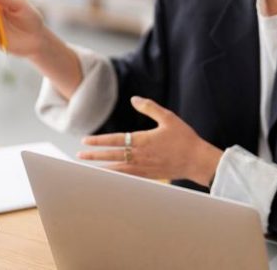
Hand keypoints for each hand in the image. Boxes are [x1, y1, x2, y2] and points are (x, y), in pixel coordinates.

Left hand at [78, 97, 222, 186]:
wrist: (197, 161)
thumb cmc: (184, 138)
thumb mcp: (168, 117)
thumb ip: (149, 107)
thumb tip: (134, 99)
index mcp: (143, 140)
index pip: (115, 140)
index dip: (99, 141)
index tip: (85, 140)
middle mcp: (140, 155)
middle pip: (112, 156)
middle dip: (94, 156)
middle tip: (80, 155)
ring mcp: (144, 167)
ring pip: (117, 169)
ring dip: (102, 167)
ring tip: (89, 168)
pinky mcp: (149, 175)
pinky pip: (128, 176)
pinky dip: (116, 176)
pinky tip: (110, 176)